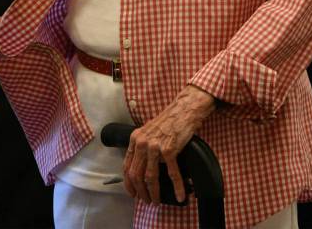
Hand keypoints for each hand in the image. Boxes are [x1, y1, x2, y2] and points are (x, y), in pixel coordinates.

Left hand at [123, 85, 214, 203]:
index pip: (127, 166)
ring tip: (157, 201)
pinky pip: (172, 173)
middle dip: (140, 192)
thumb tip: (144, 166)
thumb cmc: (169, 120)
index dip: (129, 183)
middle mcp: (142, 143)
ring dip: (154, 193)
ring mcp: (155, 147)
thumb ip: (144, 146)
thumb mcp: (149, 131)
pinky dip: (176, 186)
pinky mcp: (169, 149)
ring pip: (150, 177)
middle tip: (146, 200)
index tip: (133, 193)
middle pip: (136, 175)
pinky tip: (179, 194)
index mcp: (135, 139)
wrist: (184, 110)